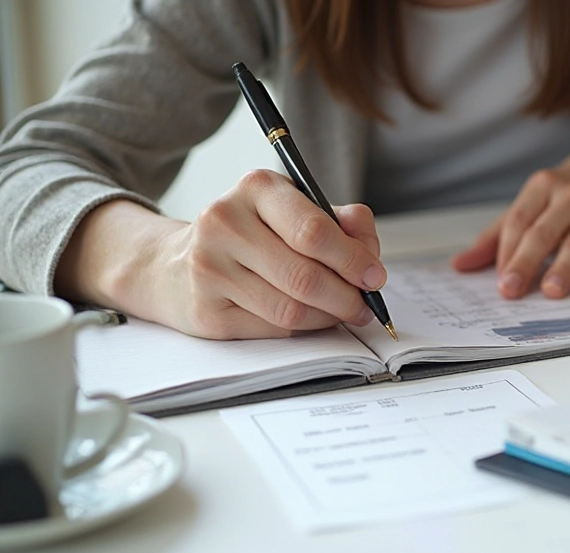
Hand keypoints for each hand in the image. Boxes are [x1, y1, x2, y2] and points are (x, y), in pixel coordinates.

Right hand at [55, 169, 385, 338]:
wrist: (175, 264)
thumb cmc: (253, 234)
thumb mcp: (295, 209)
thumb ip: (340, 222)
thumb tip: (369, 250)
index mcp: (256, 188)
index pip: (313, 230)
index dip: (353, 259)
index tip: (375, 277)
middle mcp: (224, 223)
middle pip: (305, 276)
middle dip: (347, 296)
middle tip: (366, 306)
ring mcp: (209, 268)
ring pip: (291, 308)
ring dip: (328, 316)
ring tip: (343, 312)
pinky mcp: (205, 311)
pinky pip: (272, 328)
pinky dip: (303, 327)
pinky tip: (310, 318)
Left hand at [451, 136, 569, 297]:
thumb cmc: (562, 196)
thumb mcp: (528, 206)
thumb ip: (494, 237)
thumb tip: (459, 265)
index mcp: (541, 187)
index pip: (518, 221)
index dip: (507, 252)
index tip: (500, 281)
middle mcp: (569, 196)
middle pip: (543, 232)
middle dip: (526, 262)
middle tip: (511, 290)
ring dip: (564, 267)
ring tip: (551, 291)